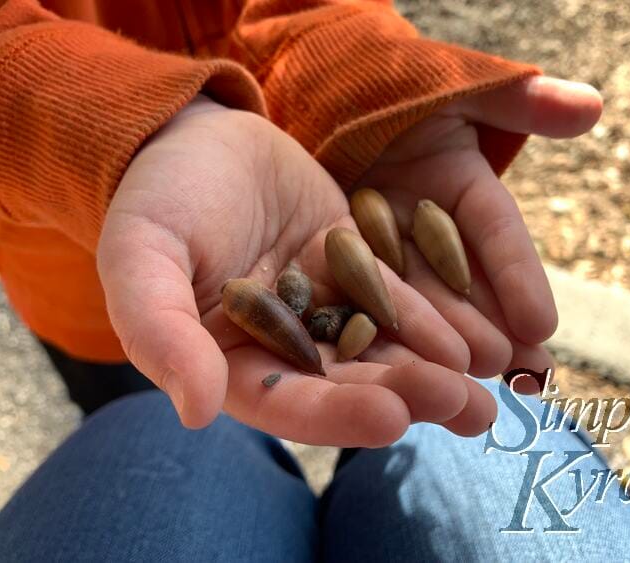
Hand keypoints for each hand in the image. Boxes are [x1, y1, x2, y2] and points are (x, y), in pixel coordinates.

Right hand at [97, 96, 495, 445]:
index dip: (335, 414)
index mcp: (227, 358)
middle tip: (466, 408)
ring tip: (488, 391)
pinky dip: (431, 314)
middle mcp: (279, 343)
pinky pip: (393, 293)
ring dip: (432, 369)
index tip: (390, 418)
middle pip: (345, 380)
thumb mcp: (141, 257)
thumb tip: (196, 411)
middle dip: (405, 394)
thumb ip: (160, 332)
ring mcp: (319, 304)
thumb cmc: (154, 197)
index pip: (283, 401)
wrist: (191, 134)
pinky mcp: (348, 263)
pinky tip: (476, 335)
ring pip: (378, 345)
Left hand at [356, 76, 602, 397]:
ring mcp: (387, 240)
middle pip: (462, 281)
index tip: (543, 324)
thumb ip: (517, 99)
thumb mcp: (461, 85)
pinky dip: (379, 326)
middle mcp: (430, 223)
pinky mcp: (346, 251)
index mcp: (464, 184)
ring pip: (416, 297)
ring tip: (459, 385)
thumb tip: (590, 106)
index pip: (497, 232)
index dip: (519, 276)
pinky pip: (360, 291)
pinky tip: (392, 368)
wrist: (334, 90)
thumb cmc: (402, 79)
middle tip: (508, 375)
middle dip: (485, 327)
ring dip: (439, 343)